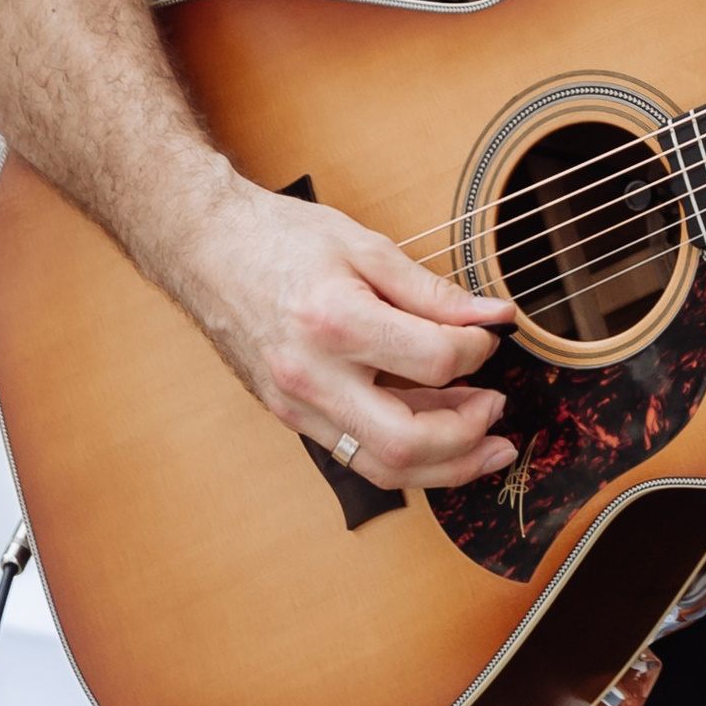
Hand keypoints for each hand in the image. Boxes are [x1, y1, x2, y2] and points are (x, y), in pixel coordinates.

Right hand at [162, 178, 518, 491]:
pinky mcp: (291, 417)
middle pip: (406, 442)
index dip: (478, 350)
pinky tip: (438, 430)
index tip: (490, 333)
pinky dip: (405, 453)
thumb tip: (494, 317)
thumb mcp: (365, 247)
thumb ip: (432, 291)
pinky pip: (356, 455)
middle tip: (499, 410)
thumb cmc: (281, 238)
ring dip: (445, 464)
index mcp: (336, 321)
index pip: (433, 359)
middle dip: (468, 438)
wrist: (206, 249)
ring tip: (486, 441)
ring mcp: (297, 405)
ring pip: (380, 467)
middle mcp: (312, 376)